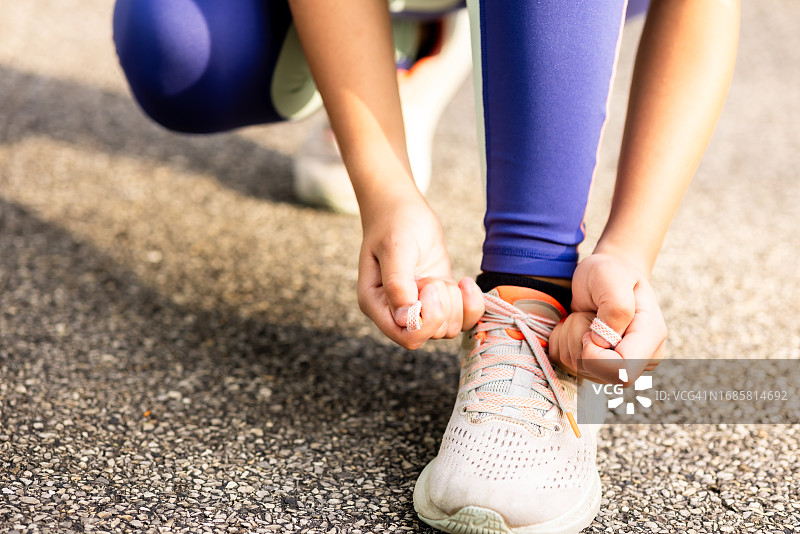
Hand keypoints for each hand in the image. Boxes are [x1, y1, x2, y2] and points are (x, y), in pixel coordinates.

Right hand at [357, 186, 483, 348]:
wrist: (401, 207)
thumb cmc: (394, 222)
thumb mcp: (395, 248)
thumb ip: (398, 284)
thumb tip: (407, 319)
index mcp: (377, 304)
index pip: (407, 335)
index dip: (427, 319)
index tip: (430, 285)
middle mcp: (396, 311)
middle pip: (431, 334)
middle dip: (443, 307)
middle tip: (434, 278)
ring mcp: (419, 307)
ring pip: (448, 328)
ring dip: (455, 303)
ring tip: (442, 277)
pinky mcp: (439, 299)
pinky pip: (463, 318)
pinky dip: (472, 305)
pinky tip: (465, 282)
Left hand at [548, 253, 666, 383]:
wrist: (606, 276)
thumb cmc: (611, 273)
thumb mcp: (613, 277)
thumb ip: (615, 307)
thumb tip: (603, 344)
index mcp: (651, 338)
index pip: (622, 371)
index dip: (595, 356)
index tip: (590, 329)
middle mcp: (639, 358)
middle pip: (597, 373)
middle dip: (580, 343)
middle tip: (588, 316)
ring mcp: (618, 365)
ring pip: (578, 369)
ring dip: (570, 337)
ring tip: (586, 316)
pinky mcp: (598, 366)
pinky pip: (565, 364)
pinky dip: (562, 342)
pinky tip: (576, 326)